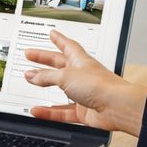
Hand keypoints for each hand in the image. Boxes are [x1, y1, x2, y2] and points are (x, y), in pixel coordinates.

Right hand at [23, 29, 146, 135]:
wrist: (116, 107)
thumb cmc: (100, 85)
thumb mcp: (66, 76)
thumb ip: (46, 76)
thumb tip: (32, 75)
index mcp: (81, 61)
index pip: (68, 46)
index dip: (59, 39)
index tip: (52, 34)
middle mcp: (82, 76)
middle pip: (60, 66)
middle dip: (45, 60)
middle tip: (31, 55)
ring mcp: (83, 94)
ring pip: (60, 89)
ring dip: (45, 86)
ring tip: (30, 81)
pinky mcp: (83, 111)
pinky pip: (62, 111)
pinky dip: (50, 111)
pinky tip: (38, 111)